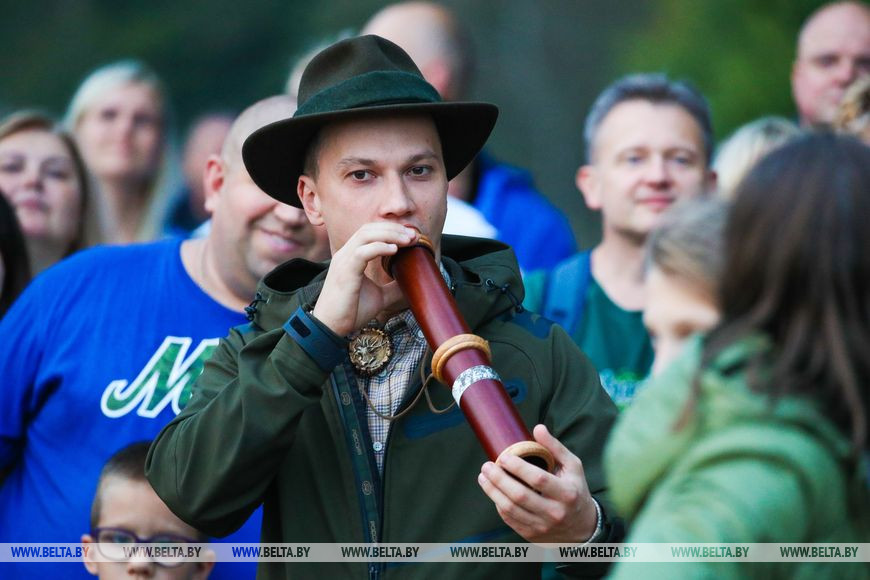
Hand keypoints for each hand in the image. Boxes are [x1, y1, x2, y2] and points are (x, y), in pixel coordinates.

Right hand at [312, 223, 417, 335]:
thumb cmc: (351, 311)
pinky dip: (379, 247)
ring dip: (389, 234)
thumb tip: (412, 283)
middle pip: (369, 228)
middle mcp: (345, 254)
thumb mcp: (379, 296)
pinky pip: (362, 252)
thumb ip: (393, 287)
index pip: (370, 232)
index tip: (411, 237)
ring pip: (365, 235)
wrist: (331, 327)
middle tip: (413, 235)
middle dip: (393, 228)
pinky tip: (394, 250)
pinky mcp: (345, 272)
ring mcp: (343, 261)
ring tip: (407, 240)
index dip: (391, 230)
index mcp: (351, 257)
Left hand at [477, 424, 597, 543]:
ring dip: (493, 492)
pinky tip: (493, 492)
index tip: (504, 457)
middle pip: (520, 496)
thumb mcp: (573, 466)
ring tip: (483, 477)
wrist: (582, 527)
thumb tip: (538, 428)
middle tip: (487, 466)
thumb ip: (555, 447)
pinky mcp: (532, 535)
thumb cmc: (576, 490)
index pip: (538, 479)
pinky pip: (510, 520)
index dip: (518, 467)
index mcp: (566, 493)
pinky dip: (498, 505)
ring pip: (510, 510)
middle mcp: (555, 512)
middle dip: (499, 479)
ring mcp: (542, 526)